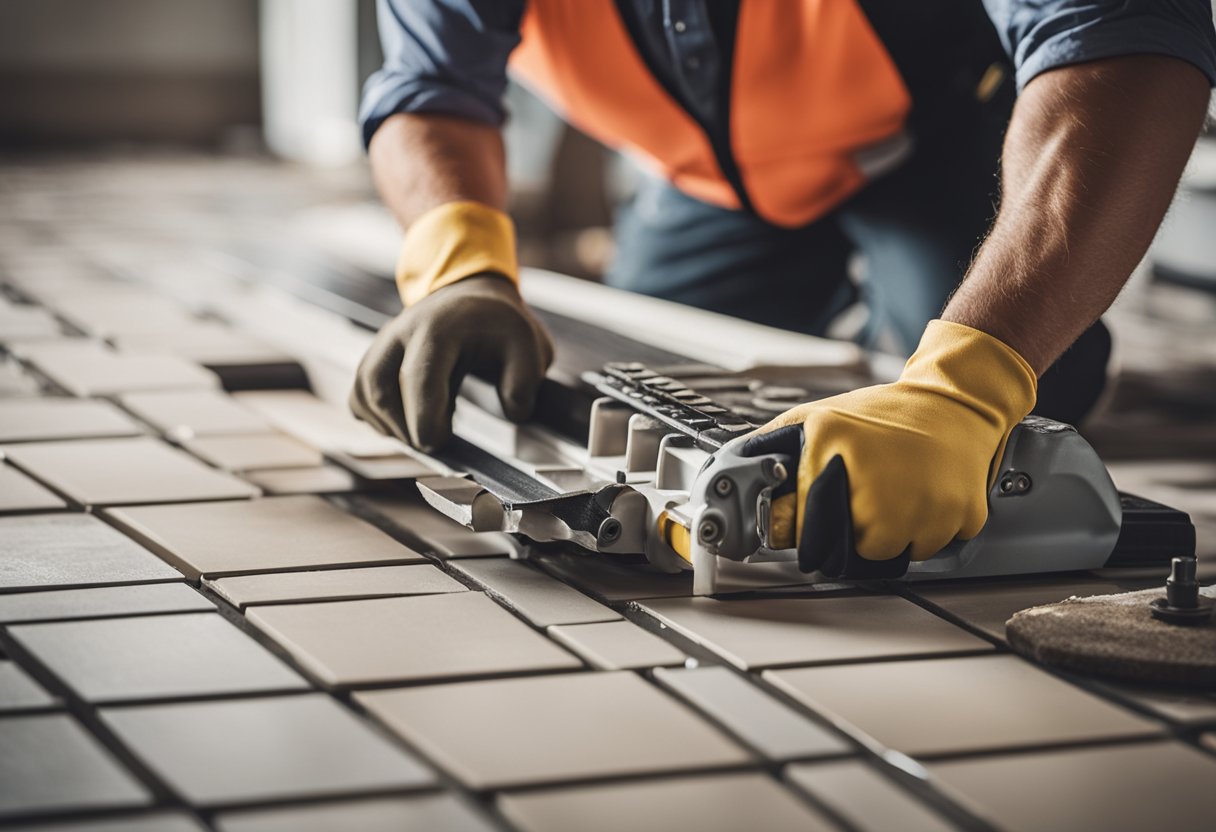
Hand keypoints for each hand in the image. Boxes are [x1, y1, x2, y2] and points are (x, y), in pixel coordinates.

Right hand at [349, 274, 553, 450]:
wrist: (472, 297)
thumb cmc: (497, 324)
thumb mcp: (528, 344)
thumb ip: (524, 382)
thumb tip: (512, 413)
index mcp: (439, 328)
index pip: (418, 376)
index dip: (423, 417)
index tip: (439, 442)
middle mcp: (401, 333)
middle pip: (379, 388)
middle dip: (404, 428)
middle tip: (435, 444)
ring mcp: (383, 345)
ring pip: (364, 395)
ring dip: (390, 426)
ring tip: (424, 431)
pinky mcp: (374, 360)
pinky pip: (359, 396)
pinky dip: (378, 419)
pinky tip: (408, 421)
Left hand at [745, 320, 1035, 561]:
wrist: (955, 402)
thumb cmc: (884, 413)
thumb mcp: (817, 417)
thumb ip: (772, 446)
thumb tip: (729, 473)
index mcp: (833, 448)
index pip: (801, 529)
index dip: (804, 533)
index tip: (807, 530)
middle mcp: (875, 479)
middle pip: (846, 549)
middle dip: (850, 533)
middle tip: (864, 502)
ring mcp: (920, 501)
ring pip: (889, 555)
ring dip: (890, 536)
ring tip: (895, 496)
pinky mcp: (958, 514)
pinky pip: (930, 548)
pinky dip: (926, 531)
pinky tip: (923, 498)